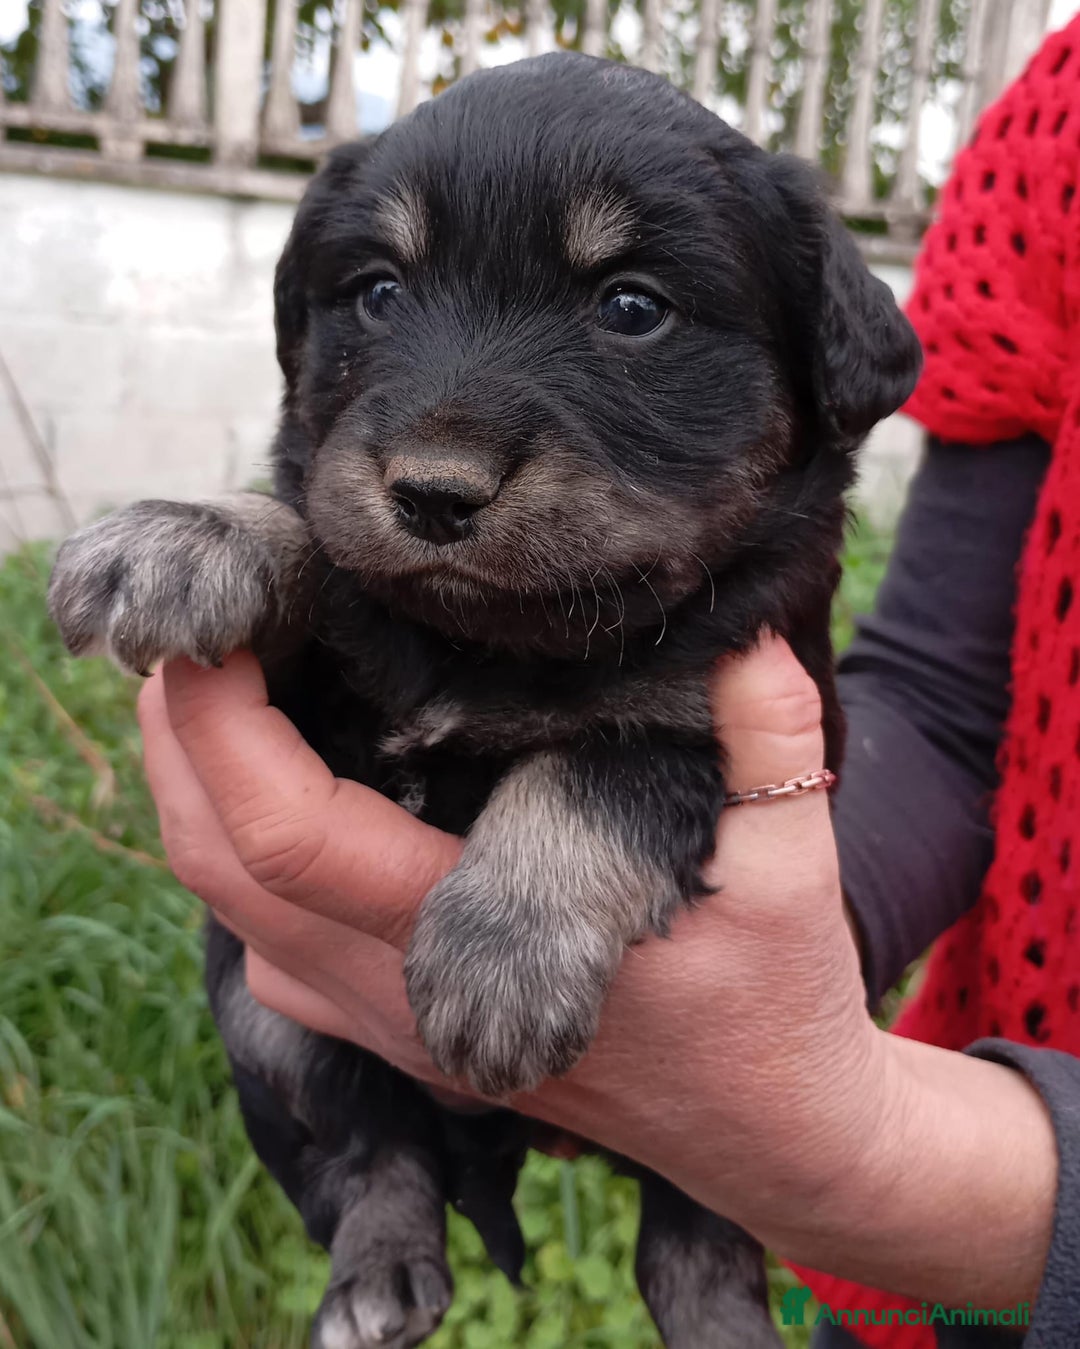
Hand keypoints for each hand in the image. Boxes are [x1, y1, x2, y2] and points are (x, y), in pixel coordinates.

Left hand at [138, 638, 1055, 1306]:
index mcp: (480, 954)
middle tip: (196, 626)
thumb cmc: (774, 1002)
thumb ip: (773, 748)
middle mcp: (404, 1001)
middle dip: (180, 743)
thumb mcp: (792, 869)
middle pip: (220, 871)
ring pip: (231, 914)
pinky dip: (237, 854)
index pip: (293, 839)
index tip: (219, 627)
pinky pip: (267, 944)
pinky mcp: (395, 1031)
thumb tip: (746, 640)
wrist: (765, 1131)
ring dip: (199, 795)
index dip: (229, 729)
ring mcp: (390, 1027)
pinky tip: (281, 779)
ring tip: (221, 684)